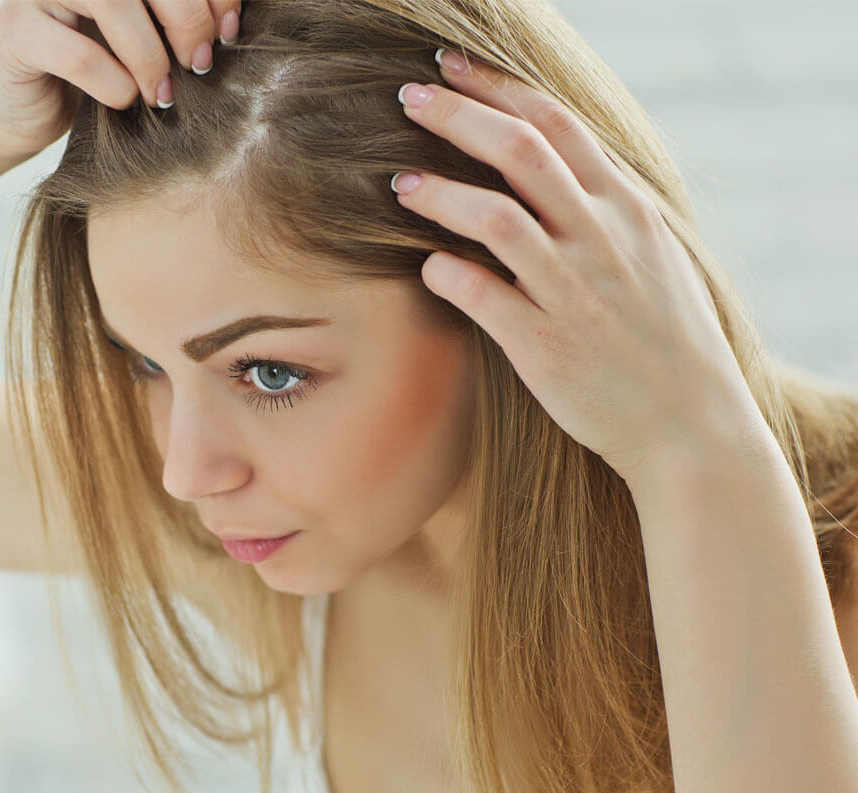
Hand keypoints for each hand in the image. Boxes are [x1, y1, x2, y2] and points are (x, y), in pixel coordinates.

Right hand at [0, 0, 240, 159]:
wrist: (29, 113)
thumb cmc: (99, 74)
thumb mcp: (147, 42)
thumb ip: (177, 21)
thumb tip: (229, 25)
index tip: (228, 31)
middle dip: (186, 17)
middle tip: (199, 64)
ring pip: (111, 2)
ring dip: (149, 55)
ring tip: (162, 94)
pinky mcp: (13, 33)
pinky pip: (77, 53)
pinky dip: (112, 83)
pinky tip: (124, 102)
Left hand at [392, 51, 765, 481]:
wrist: (690, 426)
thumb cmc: (664, 337)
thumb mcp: (654, 252)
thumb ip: (607, 205)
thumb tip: (556, 162)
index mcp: (627, 208)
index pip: (557, 123)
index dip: (496, 88)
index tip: (449, 69)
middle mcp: (602, 239)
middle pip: (521, 151)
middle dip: (458, 116)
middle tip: (405, 100)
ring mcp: (575, 291)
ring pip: (495, 218)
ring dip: (439, 193)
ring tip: (399, 184)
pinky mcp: (546, 346)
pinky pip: (483, 295)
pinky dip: (446, 272)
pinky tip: (426, 265)